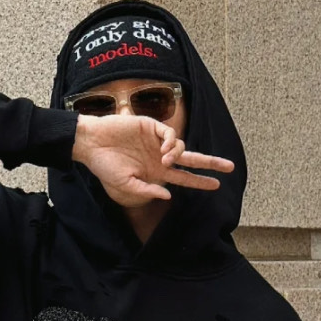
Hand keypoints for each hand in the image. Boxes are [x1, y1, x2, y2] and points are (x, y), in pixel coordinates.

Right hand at [71, 115, 233, 209]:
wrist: (91, 143)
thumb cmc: (104, 166)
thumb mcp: (125, 185)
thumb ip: (147, 191)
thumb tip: (169, 194)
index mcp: (155, 173)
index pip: (183, 178)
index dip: (200, 182)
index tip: (216, 185)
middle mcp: (159, 157)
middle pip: (191, 160)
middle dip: (210, 163)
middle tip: (230, 167)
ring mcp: (156, 141)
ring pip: (180, 147)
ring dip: (178, 155)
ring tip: (164, 161)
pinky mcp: (150, 126)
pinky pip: (169, 133)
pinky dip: (172, 141)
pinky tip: (164, 149)